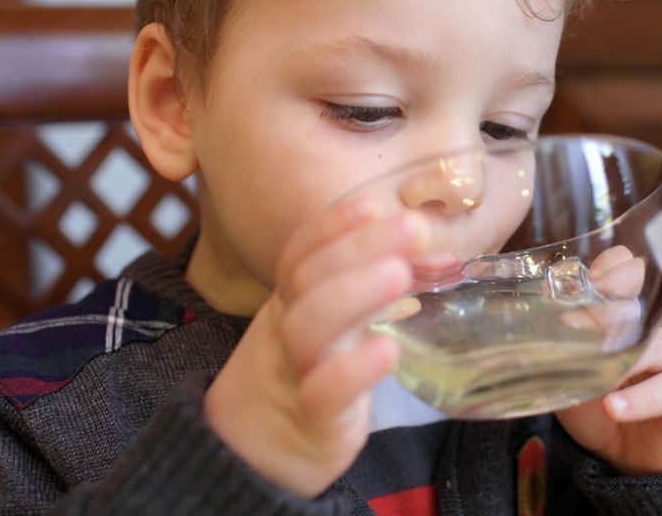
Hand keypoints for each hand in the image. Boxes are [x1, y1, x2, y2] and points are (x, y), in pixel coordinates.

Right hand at [203, 198, 426, 496]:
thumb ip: (358, 291)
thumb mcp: (322, 328)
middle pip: (307, 279)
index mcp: (289, 303)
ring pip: (309, 329)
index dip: (332, 226)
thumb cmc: (298, 380)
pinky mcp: (311, 422)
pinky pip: (322, 393)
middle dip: (357, 247)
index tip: (373, 202)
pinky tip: (389, 350)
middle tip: (410, 227)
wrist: (247, 459)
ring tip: (400, 273)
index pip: (300, 254)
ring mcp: (293, 374)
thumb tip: (414, 250)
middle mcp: (285, 331)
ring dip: (355, 294)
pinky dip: (353, 369)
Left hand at [554, 269, 661, 476]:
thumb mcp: (571, 368)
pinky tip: (613, 406)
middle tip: (583, 307)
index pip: (632, 271)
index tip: (577, 278)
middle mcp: (659, 328)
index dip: (612, 267)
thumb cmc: (600, 399)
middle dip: (623, 290)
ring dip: (624, 350)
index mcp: (631, 313)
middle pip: (655, 294)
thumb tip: (514, 329)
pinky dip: (641, 399)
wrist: (630, 453)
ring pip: (660, 343)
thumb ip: (554, 346)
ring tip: (591, 359)